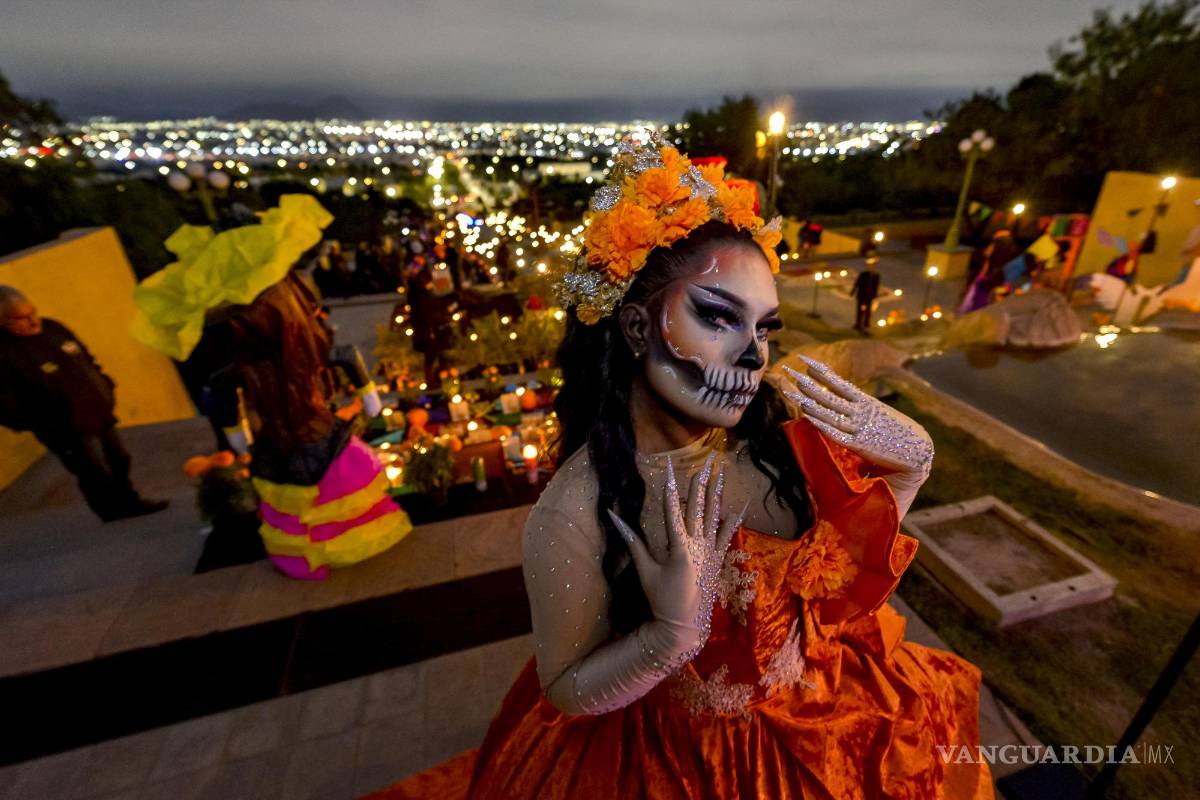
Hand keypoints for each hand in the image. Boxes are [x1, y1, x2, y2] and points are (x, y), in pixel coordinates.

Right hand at [605, 451, 745, 660]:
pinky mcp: (718, 559)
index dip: (672, 486)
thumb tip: (614, 517)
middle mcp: (698, 546)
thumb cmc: (661, 598)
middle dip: (702, 482)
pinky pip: (727, 535)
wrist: (685, 625)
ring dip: (718, 494)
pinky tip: (739, 505)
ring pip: (715, 516)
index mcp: (678, 547)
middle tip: (707, 462)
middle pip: (699, 507)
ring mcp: (711, 552)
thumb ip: (632, 542)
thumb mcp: (645, 570)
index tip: (672, 467)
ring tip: (723, 474)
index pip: (673, 509)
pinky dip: (733, 520)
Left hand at [780, 355, 932, 474]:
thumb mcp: (878, 412)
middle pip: (828, 394)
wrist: (917, 450)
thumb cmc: (895, 432)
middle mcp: (861, 411)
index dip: (821, 371)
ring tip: (792, 390)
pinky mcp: (859, 444)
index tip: (805, 360)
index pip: (839, 382)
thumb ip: (859, 406)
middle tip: (789, 370)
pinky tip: (807, 416)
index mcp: (866, 401)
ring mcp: (859, 427)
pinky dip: (821, 423)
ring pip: (829, 412)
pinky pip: (835, 432)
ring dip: (809, 401)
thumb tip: (839, 396)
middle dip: (807, 383)